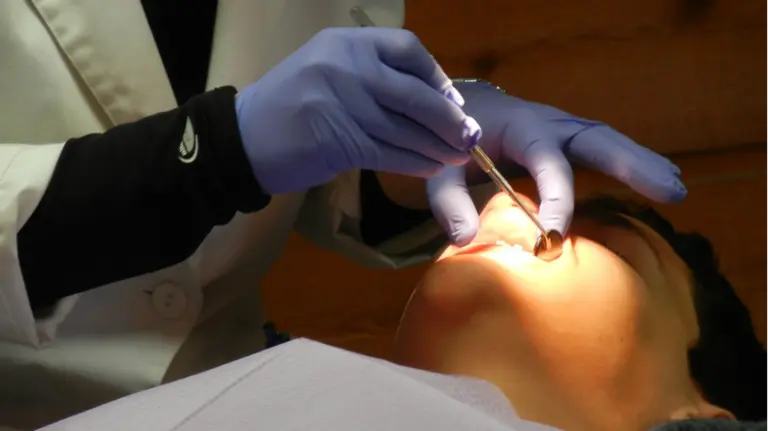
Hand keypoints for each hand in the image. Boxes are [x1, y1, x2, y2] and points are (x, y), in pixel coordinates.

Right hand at [235, 27, 479, 194]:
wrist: (242, 138)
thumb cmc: (290, 105)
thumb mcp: (327, 70)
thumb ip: (372, 75)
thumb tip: (432, 98)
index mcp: (346, 42)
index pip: (407, 49)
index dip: (437, 77)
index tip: (453, 101)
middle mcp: (346, 66)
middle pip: (414, 94)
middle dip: (448, 120)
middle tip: (470, 137)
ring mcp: (341, 103)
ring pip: (405, 129)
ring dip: (436, 147)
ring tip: (457, 158)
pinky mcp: (339, 142)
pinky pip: (390, 153)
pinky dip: (415, 163)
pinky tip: (431, 169)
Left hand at [427, 80, 686, 245]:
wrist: (459, 110)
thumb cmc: (451, 140)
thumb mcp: (440, 168)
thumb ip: (449, 202)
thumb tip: (465, 241)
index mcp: (519, 127)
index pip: (546, 162)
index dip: (555, 198)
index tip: (554, 235)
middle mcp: (549, 123)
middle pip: (596, 139)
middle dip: (632, 164)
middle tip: (669, 190)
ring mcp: (563, 129)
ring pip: (608, 142)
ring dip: (643, 164)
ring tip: (676, 189)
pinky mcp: (569, 140)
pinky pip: (604, 150)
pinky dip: (633, 164)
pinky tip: (661, 181)